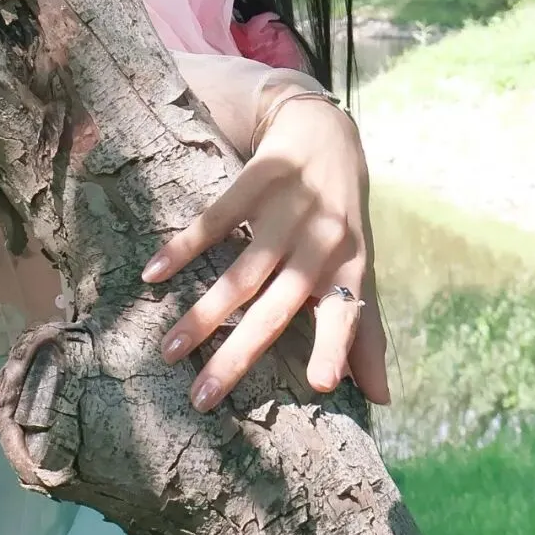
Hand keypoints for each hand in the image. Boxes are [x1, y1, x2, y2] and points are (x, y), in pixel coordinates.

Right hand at [141, 92, 389, 412]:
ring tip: (169, 350)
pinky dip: (183, 247)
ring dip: (203, 314)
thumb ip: (366, 333)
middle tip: (202, 398)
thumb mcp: (360, 268)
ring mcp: (287, 210)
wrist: (326, 133)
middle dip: (238, 354)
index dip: (336, 346)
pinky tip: (153, 273)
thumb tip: (381, 401)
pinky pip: (215, 220)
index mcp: (349, 267)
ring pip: (241, 274)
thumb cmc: (342, 217)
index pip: (347, 314)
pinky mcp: (257, 180)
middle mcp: (320, 242)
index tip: (322, 384)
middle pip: (276, 307)